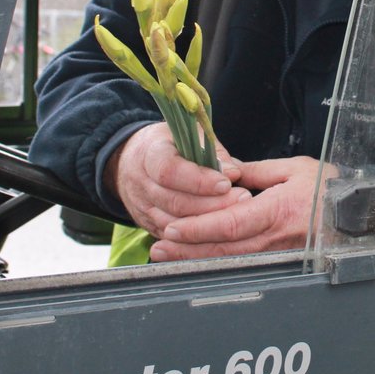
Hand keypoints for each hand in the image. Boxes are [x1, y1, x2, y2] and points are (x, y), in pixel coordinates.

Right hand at [106, 122, 248, 238]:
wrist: (132, 161)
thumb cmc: (170, 144)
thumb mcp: (188, 134)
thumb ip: (212, 151)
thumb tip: (233, 173)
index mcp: (150, 155)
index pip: (169, 171)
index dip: (198, 180)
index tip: (226, 183)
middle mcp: (141, 184)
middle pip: (175, 202)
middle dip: (212, 205)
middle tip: (242, 199)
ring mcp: (142, 208)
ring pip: (174, 225)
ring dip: (208, 224)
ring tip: (237, 216)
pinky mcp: (148, 226)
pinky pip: (173, 239)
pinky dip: (197, 237)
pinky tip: (221, 232)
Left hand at [148, 156, 337, 260]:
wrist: (360, 214)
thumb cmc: (330, 188)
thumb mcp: (294, 169)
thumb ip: (256, 171)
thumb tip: (225, 171)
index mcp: (277, 211)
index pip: (230, 224)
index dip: (199, 228)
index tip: (173, 227)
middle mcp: (275, 238)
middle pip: (224, 249)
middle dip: (187, 249)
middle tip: (158, 247)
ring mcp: (277, 254)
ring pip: (229, 261)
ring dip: (196, 258)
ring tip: (168, 254)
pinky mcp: (279, 261)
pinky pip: (243, 264)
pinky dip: (216, 262)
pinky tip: (197, 259)